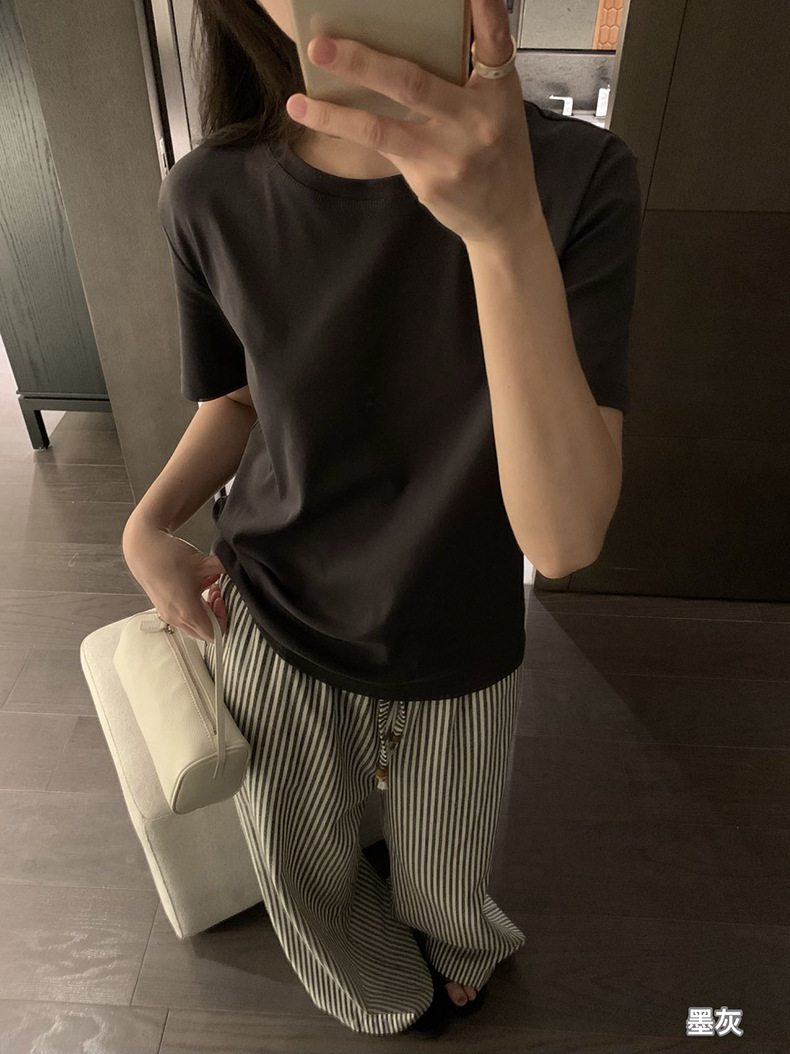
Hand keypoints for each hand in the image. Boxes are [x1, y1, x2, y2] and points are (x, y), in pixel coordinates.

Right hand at [122, 518, 228, 641]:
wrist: (143, 548)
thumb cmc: (169, 556)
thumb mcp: (205, 562)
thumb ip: (227, 569)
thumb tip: (240, 571)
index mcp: (187, 612)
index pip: (214, 634)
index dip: (224, 619)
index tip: (223, 599)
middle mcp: (176, 618)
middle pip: (204, 632)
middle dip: (216, 615)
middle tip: (217, 594)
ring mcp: (167, 614)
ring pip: (194, 623)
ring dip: (206, 609)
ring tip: (209, 587)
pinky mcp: (163, 607)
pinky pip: (184, 615)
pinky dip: (194, 605)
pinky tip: (197, 585)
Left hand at [285, 0, 541, 244]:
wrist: (505, 216)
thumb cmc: (494, 147)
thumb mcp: (496, 105)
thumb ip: (465, 72)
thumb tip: (408, 36)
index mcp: (498, 90)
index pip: (492, 41)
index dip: (484, 10)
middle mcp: (476, 120)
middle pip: (411, 83)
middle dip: (361, 63)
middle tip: (319, 46)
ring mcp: (449, 154)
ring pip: (381, 128)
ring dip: (333, 114)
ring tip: (297, 102)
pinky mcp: (429, 181)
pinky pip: (381, 150)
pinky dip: (350, 132)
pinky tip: (319, 121)